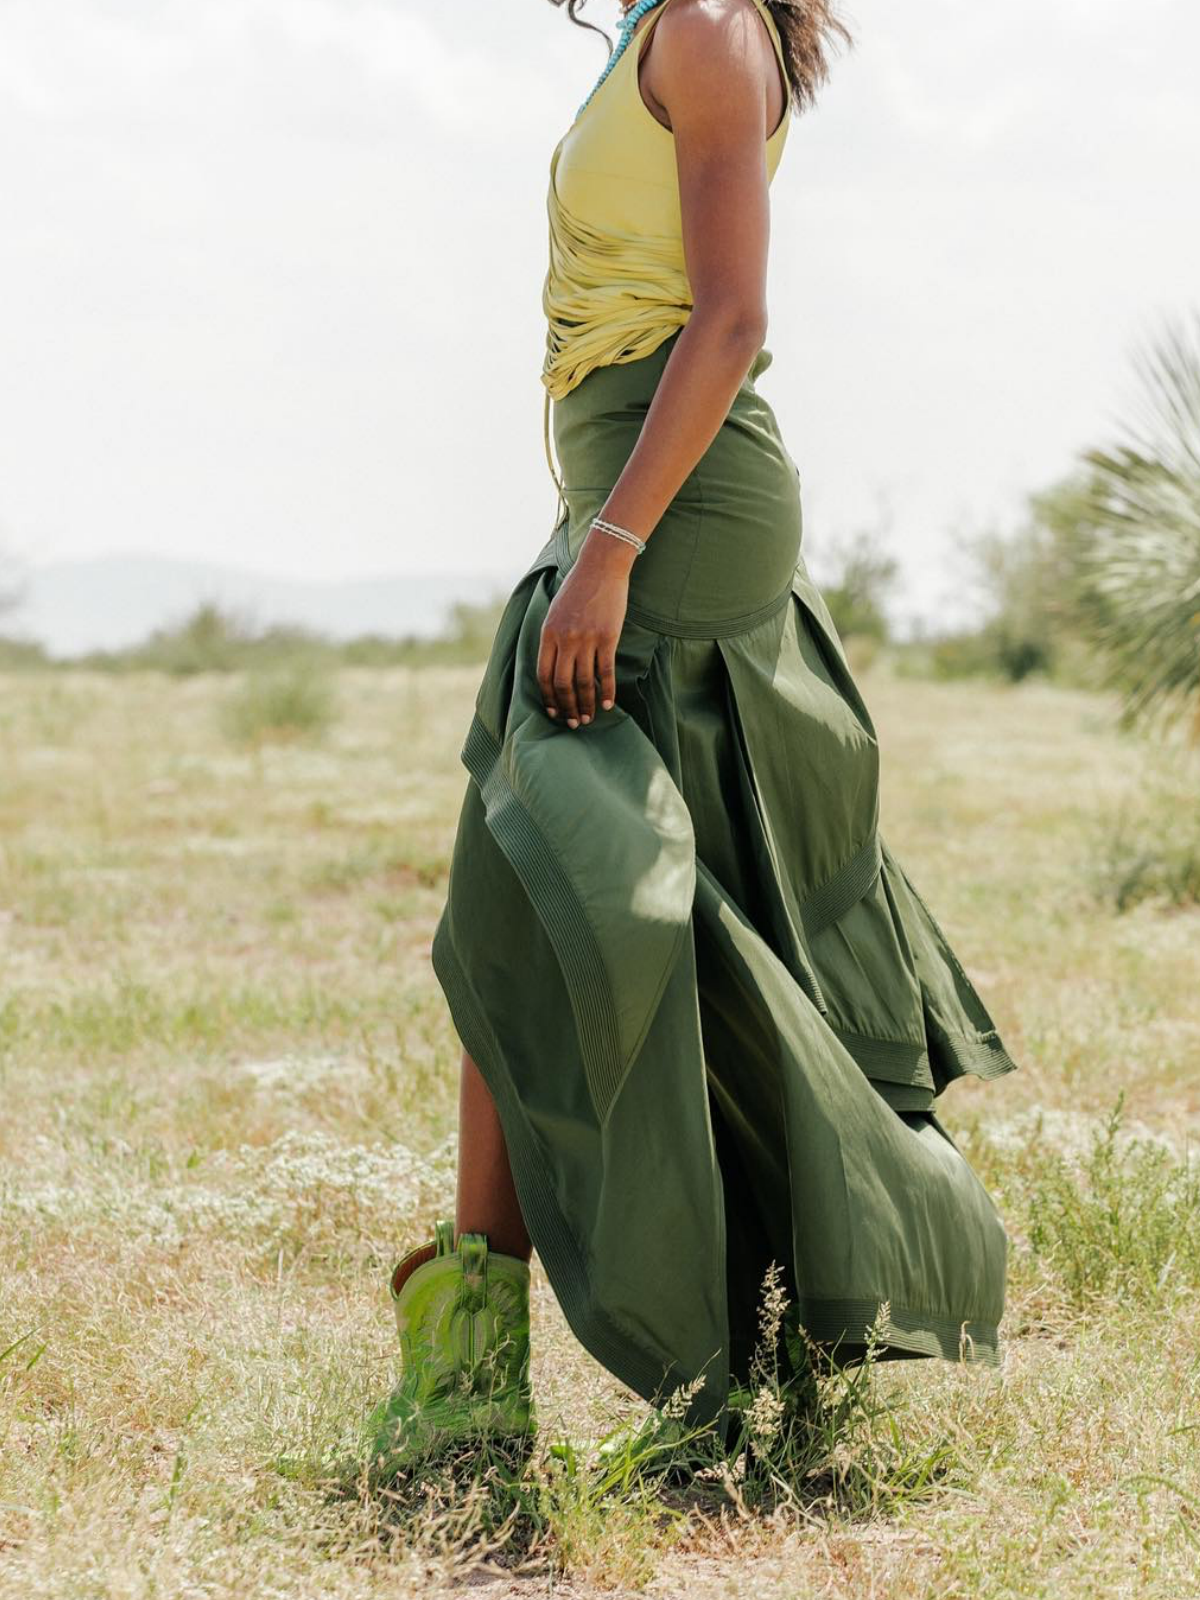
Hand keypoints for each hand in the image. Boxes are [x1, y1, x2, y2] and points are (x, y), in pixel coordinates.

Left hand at [537, 532, 635, 726]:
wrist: (601, 567)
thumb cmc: (578, 589)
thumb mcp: (555, 612)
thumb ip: (552, 638)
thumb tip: (553, 665)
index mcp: (547, 634)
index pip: (543, 675)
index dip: (548, 698)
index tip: (554, 712)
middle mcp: (565, 639)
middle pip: (563, 684)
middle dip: (567, 707)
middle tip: (572, 723)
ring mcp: (586, 639)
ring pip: (584, 682)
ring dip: (586, 704)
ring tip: (588, 718)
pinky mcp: (607, 637)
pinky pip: (605, 671)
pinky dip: (606, 691)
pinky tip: (608, 704)